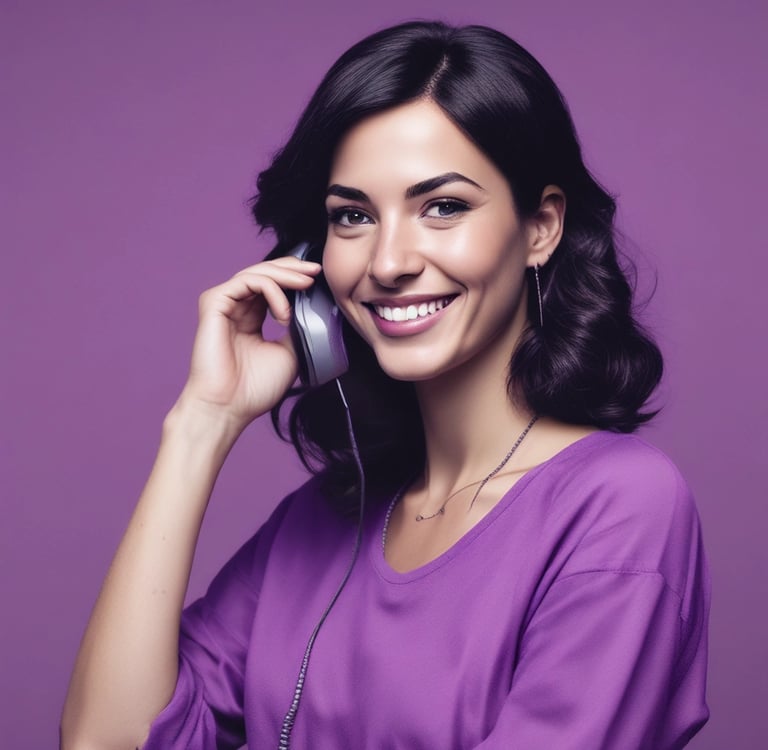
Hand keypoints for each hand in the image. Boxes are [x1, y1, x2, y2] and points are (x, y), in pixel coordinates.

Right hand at [176, 256, 321, 429]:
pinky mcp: (214, 303)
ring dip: (286, 276)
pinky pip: (247, 282)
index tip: (318, 278)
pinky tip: (284, 313)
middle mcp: (236, 308)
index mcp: (250, 318)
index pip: (272, 286)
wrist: (229, 407)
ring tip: (305, 287)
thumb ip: (297, 327)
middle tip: (316, 271)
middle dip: (293, 268)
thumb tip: (313, 307)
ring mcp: (223, 304)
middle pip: (265, 272)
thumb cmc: (254, 388)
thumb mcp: (289, 353)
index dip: (294, 277)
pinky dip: (271, 290)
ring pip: (257, 273)